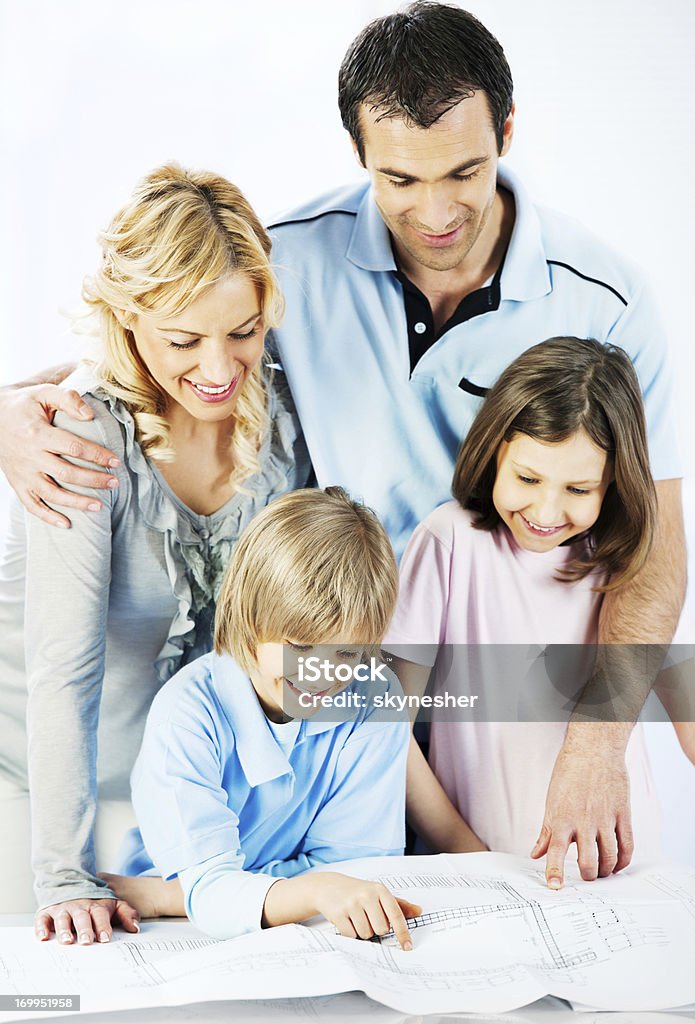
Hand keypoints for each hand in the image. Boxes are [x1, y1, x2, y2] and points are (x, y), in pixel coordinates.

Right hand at [0, 384, 119, 527]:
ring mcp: (23, 473)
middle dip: (93, 480)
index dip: (97, 455)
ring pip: (52, 493)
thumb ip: (68, 399)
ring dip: (77, 502)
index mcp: (38, 433)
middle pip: (66, 473)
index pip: (73, 447)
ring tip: (100, 506)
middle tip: (115, 483)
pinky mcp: (17, 484)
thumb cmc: (24, 404)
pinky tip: (67, 524)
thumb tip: (90, 415)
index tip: (116, 461)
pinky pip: (31, 505)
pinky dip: (48, 517)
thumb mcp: (43, 393)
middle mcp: (30, 456)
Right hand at [35, 897, 139, 944]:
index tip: (105, 938)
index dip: (103, 926)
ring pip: (63, 918)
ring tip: (67, 940)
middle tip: (87, 942)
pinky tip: (43, 937)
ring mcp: (63, 908)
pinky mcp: (48, 911)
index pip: (100, 915)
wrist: (73, 883)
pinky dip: (42, 927)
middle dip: (85, 929)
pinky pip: (43, 919)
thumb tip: (135, 928)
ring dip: (64, 929)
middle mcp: (79, 906)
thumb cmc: (96, 901)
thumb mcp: (114, 903)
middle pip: (82, 917)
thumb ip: (127, 913)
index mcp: (96, 905)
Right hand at [313, 873, 421, 949]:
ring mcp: (352, 903)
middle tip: (368, 919)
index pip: (396, 914)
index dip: (403, 933)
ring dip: (362, 932)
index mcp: (380, 890)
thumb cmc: (358, 892)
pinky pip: (351, 936)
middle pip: (381, 929)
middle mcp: (367, 895)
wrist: (329, 887)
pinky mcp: (338, 913)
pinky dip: (350, 933)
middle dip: (376, 929)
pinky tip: (347, 921)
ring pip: (366, 934)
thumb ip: (399, 904)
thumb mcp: (379, 893)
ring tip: (356, 919)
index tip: (408, 947)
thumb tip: (419, 911)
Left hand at [531, 734, 632, 888]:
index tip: (555, 887)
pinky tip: (618, 863)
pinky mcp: (622, 813)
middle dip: (587, 876)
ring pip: (609, 856)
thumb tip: (536, 853)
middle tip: (586, 877)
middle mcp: (583, 820)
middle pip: (588, 861)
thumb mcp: (551, 801)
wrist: (594, 749)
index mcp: (561, 817)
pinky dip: (623, 859)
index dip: (555, 873)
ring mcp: (605, 818)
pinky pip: (627, 844)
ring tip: (601, 872)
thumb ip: (546, 831)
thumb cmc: (569, 772)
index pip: (556, 852)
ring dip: (605, 870)